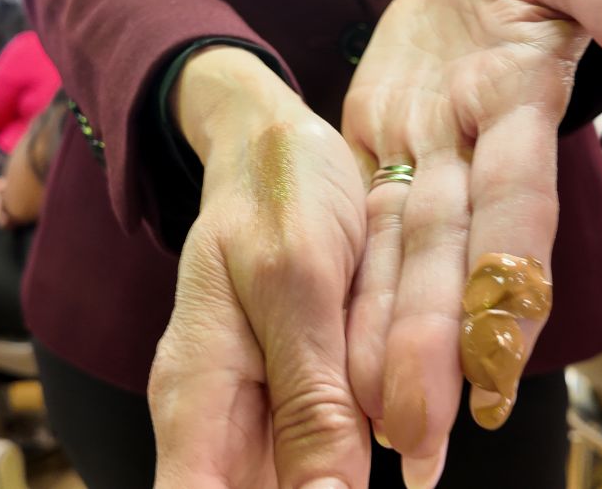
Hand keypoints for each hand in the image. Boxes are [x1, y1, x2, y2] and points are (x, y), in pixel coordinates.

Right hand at [149, 48, 371, 487]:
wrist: (277, 148)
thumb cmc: (279, 195)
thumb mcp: (299, 283)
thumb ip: (309, 398)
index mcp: (196, 394)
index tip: (333, 488)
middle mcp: (216, 420)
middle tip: (387, 438)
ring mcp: (258, 415)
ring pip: (305, 484)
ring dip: (346, 468)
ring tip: (404, 429)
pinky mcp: (298, 400)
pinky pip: (330, 451)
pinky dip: (368, 443)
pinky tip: (405, 421)